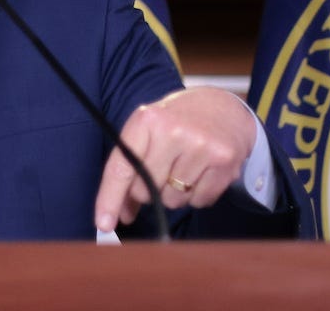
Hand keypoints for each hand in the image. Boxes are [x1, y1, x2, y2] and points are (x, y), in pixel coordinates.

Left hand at [92, 86, 256, 231]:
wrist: (225, 107)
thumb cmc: (178, 121)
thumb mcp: (148, 131)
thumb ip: (129, 170)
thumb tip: (119, 215)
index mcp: (147, 120)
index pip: (121, 168)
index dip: (110, 199)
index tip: (104, 223)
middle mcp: (173, 131)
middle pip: (146, 190)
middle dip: (148, 191)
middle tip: (160, 171)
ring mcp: (202, 146)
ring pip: (173, 200)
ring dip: (174, 193)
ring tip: (183, 166)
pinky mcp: (225, 162)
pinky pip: (199, 201)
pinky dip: (196, 195)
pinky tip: (201, 172)